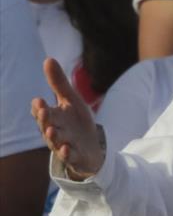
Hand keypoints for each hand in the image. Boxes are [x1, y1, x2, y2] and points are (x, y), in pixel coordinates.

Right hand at [31, 59, 103, 180]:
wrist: (90, 149)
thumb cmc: (77, 123)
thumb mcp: (71, 101)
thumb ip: (59, 84)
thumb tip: (48, 59)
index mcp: (53, 117)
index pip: (42, 111)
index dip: (40, 107)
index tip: (39, 100)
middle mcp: (54, 131)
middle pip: (46, 125)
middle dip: (44, 119)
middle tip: (43, 111)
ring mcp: (63, 144)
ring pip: (55, 141)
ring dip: (52, 136)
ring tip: (50, 130)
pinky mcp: (74, 156)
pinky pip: (68, 156)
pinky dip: (66, 153)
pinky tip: (66, 148)